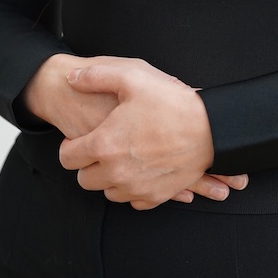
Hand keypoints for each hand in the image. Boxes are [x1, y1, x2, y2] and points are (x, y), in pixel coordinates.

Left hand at [24, 55, 247, 206]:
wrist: (210, 130)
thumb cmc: (171, 102)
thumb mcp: (133, 77)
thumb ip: (96, 76)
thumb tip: (72, 78)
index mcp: (104, 145)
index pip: (67, 158)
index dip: (70, 146)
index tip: (80, 138)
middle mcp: (115, 172)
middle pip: (84, 180)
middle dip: (88, 163)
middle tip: (102, 146)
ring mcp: (135, 188)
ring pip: (107, 191)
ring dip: (108, 177)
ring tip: (122, 155)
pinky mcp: (154, 197)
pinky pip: (131, 201)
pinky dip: (131, 187)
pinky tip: (139, 168)